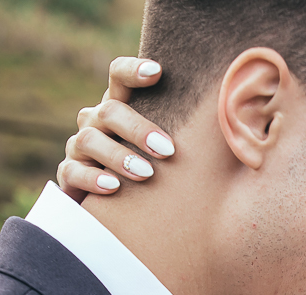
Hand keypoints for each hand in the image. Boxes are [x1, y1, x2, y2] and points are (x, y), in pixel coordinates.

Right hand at [57, 57, 176, 201]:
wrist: (125, 212)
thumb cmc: (161, 173)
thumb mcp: (173, 152)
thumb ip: (190, 135)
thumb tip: (236, 128)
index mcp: (121, 106)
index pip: (119, 75)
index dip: (134, 70)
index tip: (158, 72)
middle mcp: (97, 120)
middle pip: (109, 111)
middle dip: (139, 129)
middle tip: (168, 150)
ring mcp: (80, 146)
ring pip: (88, 139)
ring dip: (120, 157)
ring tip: (147, 174)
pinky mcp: (69, 174)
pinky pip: (72, 171)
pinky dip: (93, 179)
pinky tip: (114, 188)